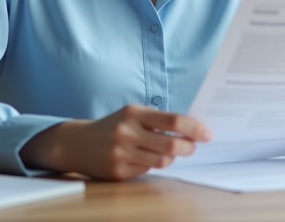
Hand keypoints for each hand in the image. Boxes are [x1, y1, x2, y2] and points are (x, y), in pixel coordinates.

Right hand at [20, 104, 211, 179]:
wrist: (77, 143)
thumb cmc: (112, 126)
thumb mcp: (132, 114)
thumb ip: (158, 120)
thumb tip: (192, 129)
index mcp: (133, 113)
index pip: (173, 121)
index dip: (194, 128)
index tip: (207, 134)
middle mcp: (126, 132)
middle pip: (171, 145)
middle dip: (189, 147)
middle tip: (193, 146)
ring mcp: (121, 153)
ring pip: (162, 161)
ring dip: (172, 158)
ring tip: (171, 153)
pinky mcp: (118, 171)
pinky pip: (147, 171)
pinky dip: (152, 165)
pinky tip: (147, 158)